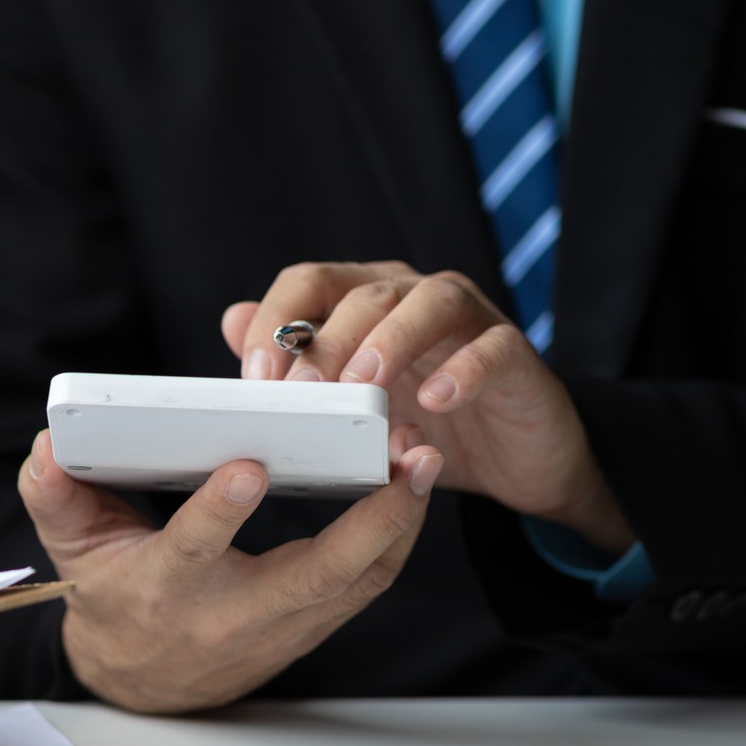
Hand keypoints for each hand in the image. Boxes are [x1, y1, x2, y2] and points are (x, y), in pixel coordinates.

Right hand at [19, 429, 441, 713]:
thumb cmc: (113, 597)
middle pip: (316, 574)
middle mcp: (232, 615)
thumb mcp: (71, 548)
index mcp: (166, 589)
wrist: (141, 682)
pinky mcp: (312, 626)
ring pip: (360, 580)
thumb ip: (53, 493)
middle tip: (407, 456)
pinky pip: (368, 583)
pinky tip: (413, 486)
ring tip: (423, 458)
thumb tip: (48, 446)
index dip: (220, 513)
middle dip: (371, 516)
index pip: (194, 551)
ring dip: (402, 521)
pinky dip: (398, 535)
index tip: (249, 466)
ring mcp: (282, 627)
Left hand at [225, 262, 631, 553]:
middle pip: (364, 293)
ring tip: (363, 387)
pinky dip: (463, 371)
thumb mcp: (349, 401)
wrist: (511, 463)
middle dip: (327, 341)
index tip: (254, 379)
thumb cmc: (419, 423)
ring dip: (390, 341)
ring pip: (429, 303)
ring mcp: (470, 319)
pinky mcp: (515, 354)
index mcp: (364, 299)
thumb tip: (229, 318)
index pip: (310, 283)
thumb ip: (294, 361)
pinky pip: (492, 348)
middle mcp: (414, 295)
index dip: (276, 321)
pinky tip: (436, 401)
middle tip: (301, 393)